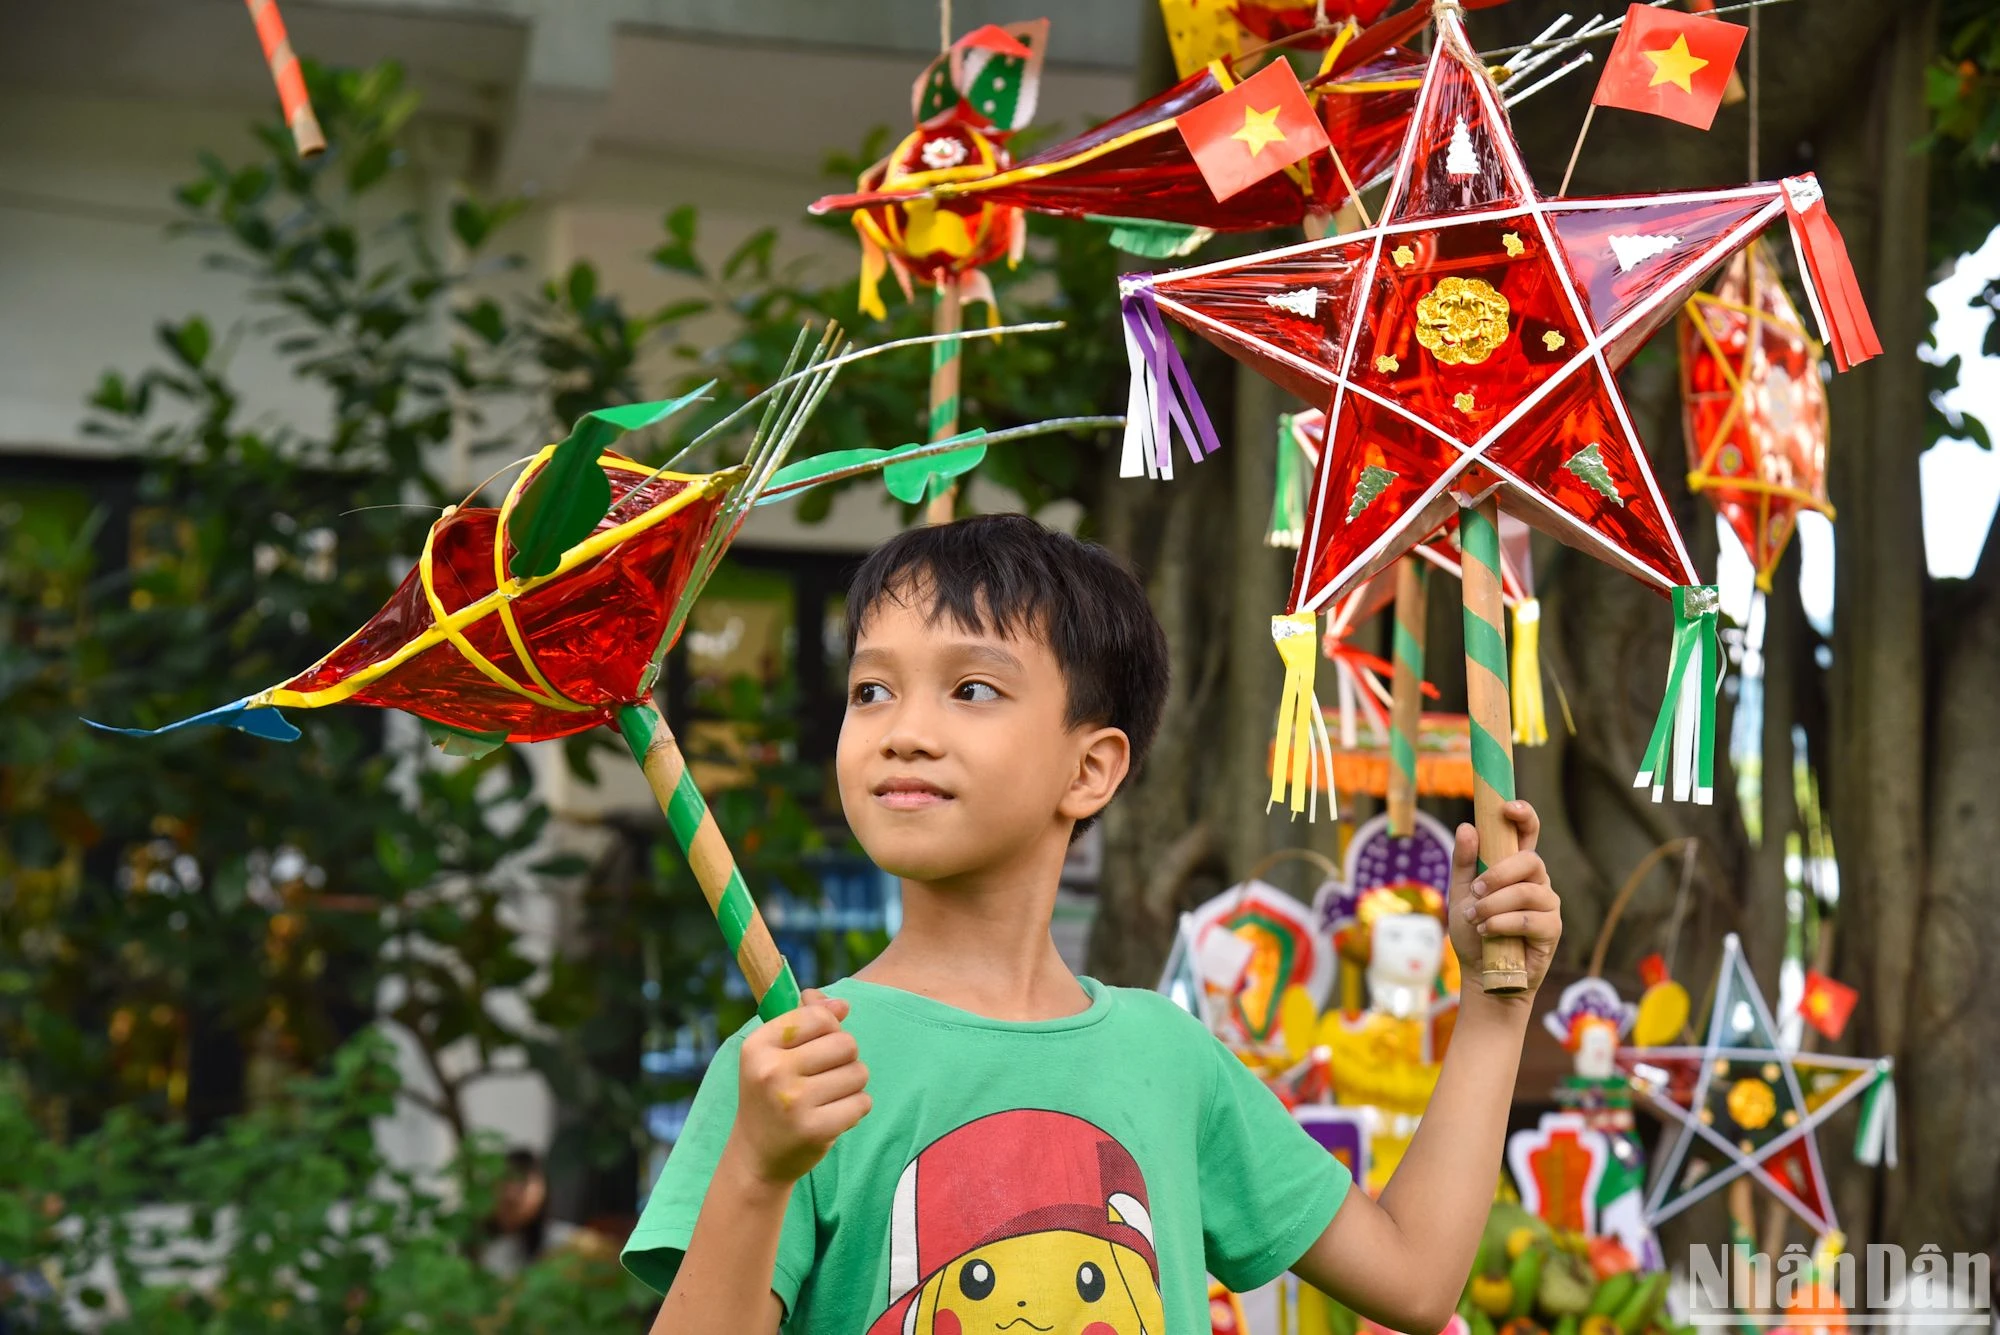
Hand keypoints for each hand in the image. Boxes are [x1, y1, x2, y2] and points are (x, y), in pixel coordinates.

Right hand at [730, 989, 870, 1184]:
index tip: (817, 1046)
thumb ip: (806, 1018)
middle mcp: (772, 1070)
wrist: (756, 1156)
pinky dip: (856, 1107)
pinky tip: (833, 1114)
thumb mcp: (775, 1052)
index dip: (830, 1028)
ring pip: (859, 1072)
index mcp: (758, 1045)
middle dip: (845, 1057)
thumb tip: (842, 1004)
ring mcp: (793, 1101)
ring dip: (851, 1084)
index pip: (819, 1016)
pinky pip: (862, 1102)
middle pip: (845, 1043)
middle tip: (825, 1076)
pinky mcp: (815, 1129)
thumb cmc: (772, 1094)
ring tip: (828, 1096)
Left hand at [1447, 800, 1561, 999]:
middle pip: (1530, 860)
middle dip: (1498, 874)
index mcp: (1516, 867)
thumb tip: (1468, 827)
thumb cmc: (1474, 930)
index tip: (1508, 807)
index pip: (1528, 833)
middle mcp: (1537, 881)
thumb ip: (1464, 861)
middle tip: (1475, 890)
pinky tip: (1486, 931)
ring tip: (1475, 918)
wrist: (1481, 972)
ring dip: (1494, 904)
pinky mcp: (1551, 930)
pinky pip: (1529, 918)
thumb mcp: (1460, 893)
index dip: (1524, 816)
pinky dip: (1502, 923)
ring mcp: (1548, 905)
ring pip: (1527, 891)